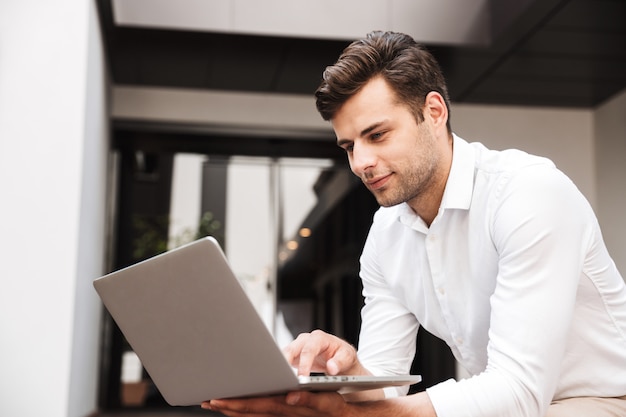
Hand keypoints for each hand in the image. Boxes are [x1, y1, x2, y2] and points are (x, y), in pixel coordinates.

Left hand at [202, 391, 349, 416]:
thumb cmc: (335, 406)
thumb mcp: (327, 401)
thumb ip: (308, 398)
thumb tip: (291, 396)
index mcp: (288, 407)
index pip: (256, 406)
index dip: (236, 403)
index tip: (218, 399)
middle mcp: (281, 412)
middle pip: (248, 411)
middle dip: (226, 406)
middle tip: (206, 400)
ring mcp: (280, 414)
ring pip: (250, 414)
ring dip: (231, 409)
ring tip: (213, 402)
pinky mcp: (282, 413)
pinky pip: (257, 413)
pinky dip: (243, 410)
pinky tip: (234, 406)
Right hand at [283, 330, 365, 376]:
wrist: (340, 358)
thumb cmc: (344, 356)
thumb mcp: (347, 358)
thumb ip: (340, 362)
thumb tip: (331, 368)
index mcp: (319, 338)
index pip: (309, 350)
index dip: (304, 364)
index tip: (302, 378)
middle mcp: (306, 340)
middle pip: (291, 349)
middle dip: (285, 363)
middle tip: (283, 379)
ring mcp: (298, 346)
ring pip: (284, 354)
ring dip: (280, 366)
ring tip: (278, 381)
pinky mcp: (294, 355)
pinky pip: (283, 361)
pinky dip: (281, 369)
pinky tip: (280, 381)